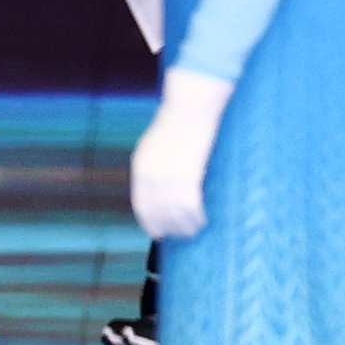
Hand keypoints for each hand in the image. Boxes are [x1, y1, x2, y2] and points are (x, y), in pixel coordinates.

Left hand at [129, 67, 231, 240]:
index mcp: (141, 170)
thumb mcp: (153, 145)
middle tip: (181, 235)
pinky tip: (203, 221)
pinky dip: (196, 218)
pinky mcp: (186, 179)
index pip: (142, 207)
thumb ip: (152, 167)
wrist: (189, 109)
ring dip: (185, 227)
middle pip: (158, 215)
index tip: (160, 232)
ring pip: (175, 216)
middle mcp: (150, 179)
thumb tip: (159, 188)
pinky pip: (190, 208)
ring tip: (195, 230)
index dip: (151, 222)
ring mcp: (168, 180)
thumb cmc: (176, 123)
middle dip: (169, 228)